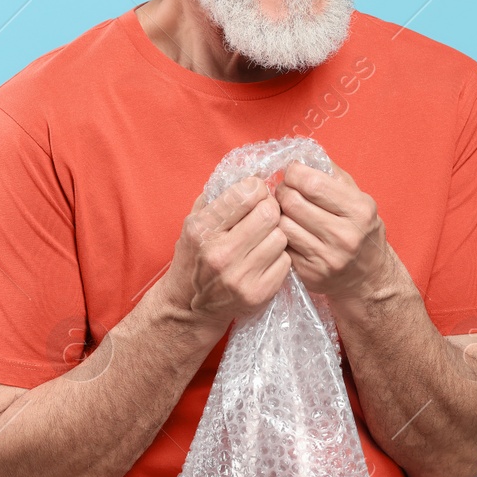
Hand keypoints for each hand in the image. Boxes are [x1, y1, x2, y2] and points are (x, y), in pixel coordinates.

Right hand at [158, 175, 291, 344]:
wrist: (190, 306)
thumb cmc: (195, 255)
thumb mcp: (195, 219)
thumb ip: (220, 194)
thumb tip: (255, 170)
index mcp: (202, 228)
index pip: (247, 192)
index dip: (256, 189)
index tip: (253, 195)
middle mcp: (219, 253)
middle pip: (270, 213)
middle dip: (270, 209)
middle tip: (263, 215)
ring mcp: (239, 277)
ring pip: (281, 237)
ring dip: (276, 234)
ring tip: (262, 239)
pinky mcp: (257, 294)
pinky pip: (286, 261)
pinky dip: (279, 257)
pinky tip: (264, 259)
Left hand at [273, 161, 394, 300]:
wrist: (368, 278)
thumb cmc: (360, 230)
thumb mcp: (358, 198)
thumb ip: (332, 175)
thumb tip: (302, 155)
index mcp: (359, 210)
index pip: (312, 183)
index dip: (294, 173)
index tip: (293, 172)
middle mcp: (345, 236)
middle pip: (292, 202)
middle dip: (283, 191)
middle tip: (286, 191)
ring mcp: (326, 258)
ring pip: (282, 224)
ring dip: (278, 213)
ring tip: (286, 211)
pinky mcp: (310, 273)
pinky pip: (281, 245)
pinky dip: (280, 234)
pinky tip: (288, 231)